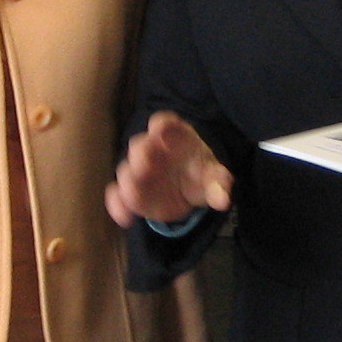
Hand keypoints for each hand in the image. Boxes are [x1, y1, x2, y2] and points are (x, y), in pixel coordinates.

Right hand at [105, 111, 232, 226]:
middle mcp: (151, 149)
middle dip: (140, 154)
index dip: (160, 125)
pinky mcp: (132, 191)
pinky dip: (117, 205)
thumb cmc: (200, 172)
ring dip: (128, 181)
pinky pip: (118, 195)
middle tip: (144, 166)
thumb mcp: (214, 176)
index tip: (160, 130)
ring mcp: (138, 170)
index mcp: (173, 136)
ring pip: (126, 171)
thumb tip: (223, 199)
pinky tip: (125, 218)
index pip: (163, 123)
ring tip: (133, 194)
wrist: (189, 189)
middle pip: (139, 145)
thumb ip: (218, 183)